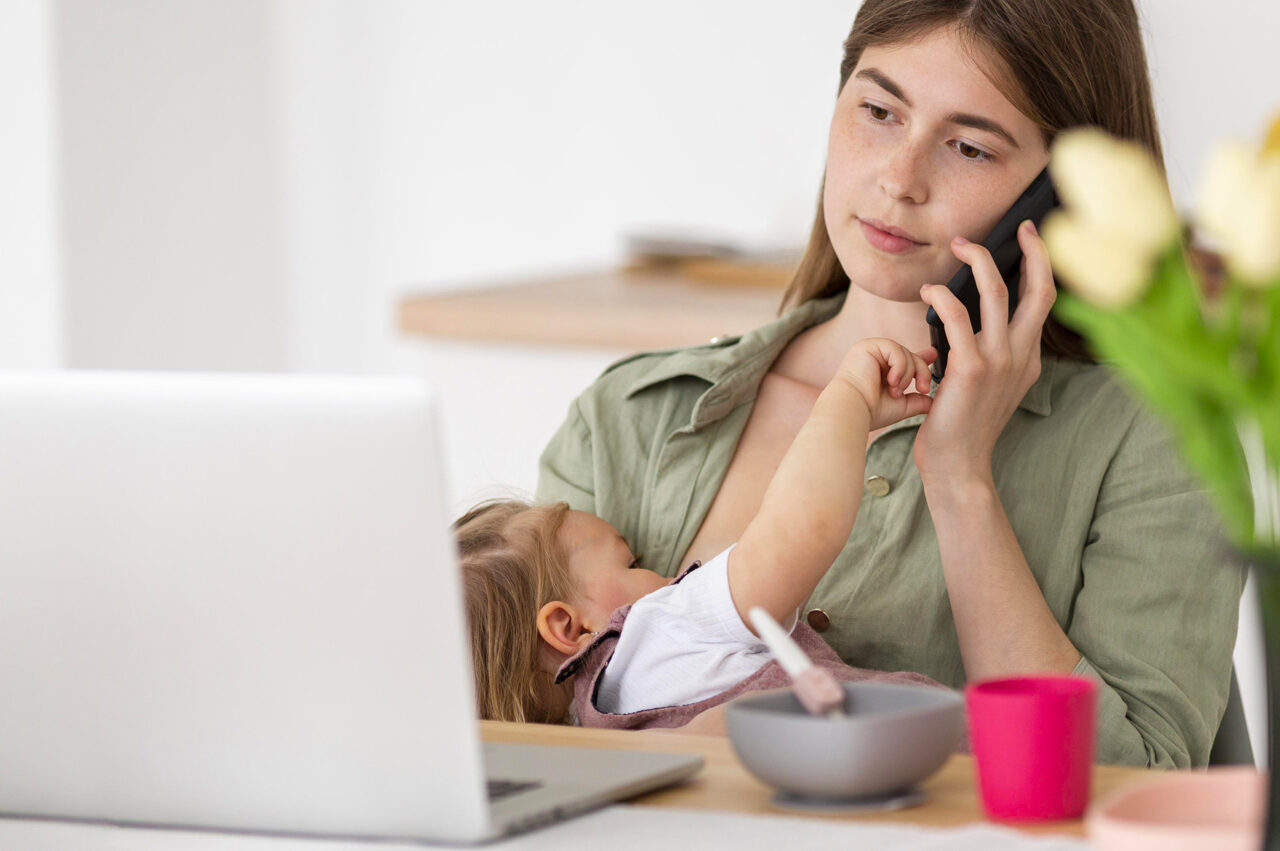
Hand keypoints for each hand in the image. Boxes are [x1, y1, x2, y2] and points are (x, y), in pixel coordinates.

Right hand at [834, 338, 936, 430]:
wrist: (852, 410)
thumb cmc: (871, 411)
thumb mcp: (900, 405)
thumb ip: (916, 401)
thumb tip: (932, 402)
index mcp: (880, 370)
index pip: (904, 358)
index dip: (920, 357)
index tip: (933, 354)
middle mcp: (874, 358)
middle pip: (910, 355)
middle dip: (921, 372)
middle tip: (923, 389)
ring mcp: (870, 350)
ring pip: (905, 353)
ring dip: (907, 375)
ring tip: (895, 391)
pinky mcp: (868, 346)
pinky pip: (895, 349)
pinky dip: (900, 367)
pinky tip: (891, 381)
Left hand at [914, 220, 1056, 486]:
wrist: (959, 465)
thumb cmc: (964, 426)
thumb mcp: (990, 385)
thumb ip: (991, 354)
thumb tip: (974, 323)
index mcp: (1028, 358)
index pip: (1043, 300)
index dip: (1040, 264)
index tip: (1029, 236)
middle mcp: (1021, 356)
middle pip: (1038, 289)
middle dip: (1032, 250)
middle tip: (1015, 226)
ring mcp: (999, 361)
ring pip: (996, 292)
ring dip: (977, 261)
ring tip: (959, 246)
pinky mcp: (970, 369)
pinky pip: (957, 317)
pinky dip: (943, 296)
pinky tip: (930, 291)